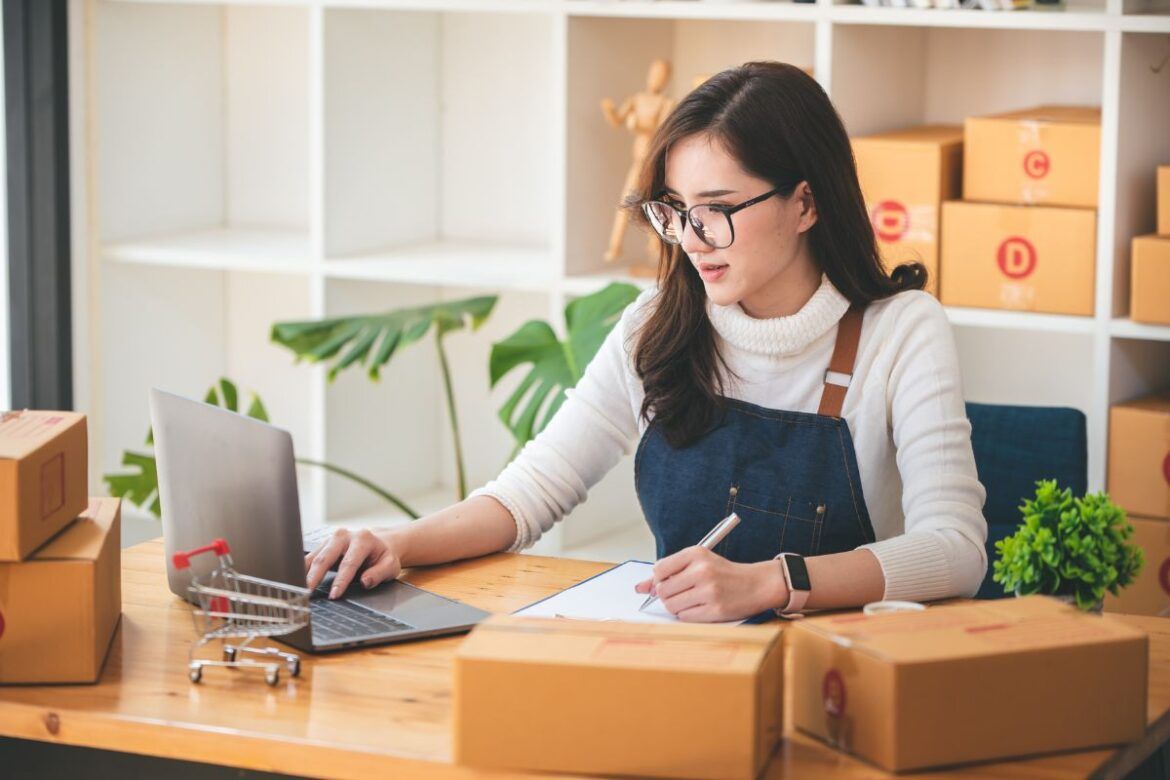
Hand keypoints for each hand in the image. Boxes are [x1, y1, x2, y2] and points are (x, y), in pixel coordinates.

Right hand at [304, 528, 402, 598]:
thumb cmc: (383, 556)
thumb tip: (365, 581)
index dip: (341, 580)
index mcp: (363, 539)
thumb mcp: (390, 565)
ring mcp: (331, 538)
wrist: (379, 543)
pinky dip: (302, 570)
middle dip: (315, 576)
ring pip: (314, 557)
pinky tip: (297, 581)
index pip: (349, 563)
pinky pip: (310, 557)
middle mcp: (344, 535)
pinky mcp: (323, 544)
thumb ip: (379, 573)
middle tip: (307, 593)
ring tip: (297, 589)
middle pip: (325, 557)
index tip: (334, 595)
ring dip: (305, 574)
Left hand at [633, 546, 787, 622]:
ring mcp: (709, 591)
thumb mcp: (698, 563)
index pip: (659, 569)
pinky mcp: (715, 610)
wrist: (756, 584)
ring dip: (676, 606)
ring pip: (671, 605)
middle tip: (682, 592)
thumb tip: (639, 588)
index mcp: (696, 554)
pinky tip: (701, 607)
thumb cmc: (723, 573)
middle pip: (662, 590)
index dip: (659, 579)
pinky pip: (685, 617)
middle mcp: (702, 570)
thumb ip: (669, 572)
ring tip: (692, 599)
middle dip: (667, 595)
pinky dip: (688, 615)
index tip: (668, 581)